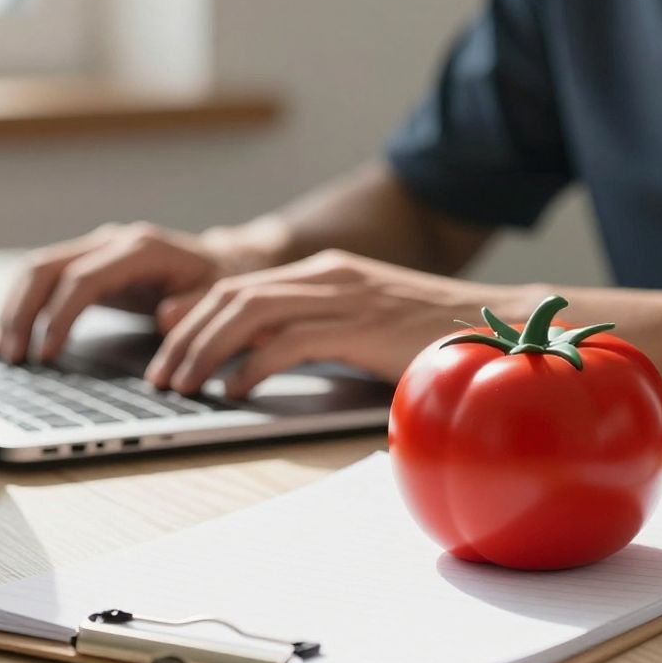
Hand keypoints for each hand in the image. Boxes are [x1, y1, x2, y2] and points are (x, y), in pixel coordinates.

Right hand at [0, 223, 233, 363]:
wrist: (221, 262)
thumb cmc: (218, 285)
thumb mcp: (217, 298)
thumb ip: (194, 308)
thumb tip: (166, 317)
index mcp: (141, 249)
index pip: (83, 279)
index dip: (59, 317)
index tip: (47, 354)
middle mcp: (112, 241)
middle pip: (47, 268)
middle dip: (22, 313)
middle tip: (10, 358)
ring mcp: (96, 249)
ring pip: (37, 270)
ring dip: (15, 310)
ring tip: (3, 353)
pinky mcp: (88, 264)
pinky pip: (44, 279)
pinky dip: (24, 306)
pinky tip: (14, 336)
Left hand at [145, 249, 531, 397]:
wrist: (500, 331)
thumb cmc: (431, 339)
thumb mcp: (362, 328)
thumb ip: (315, 332)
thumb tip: (262, 360)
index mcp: (326, 272)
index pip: (239, 285)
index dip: (194, 313)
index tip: (164, 341)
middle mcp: (328, 276)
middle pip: (231, 295)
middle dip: (185, 336)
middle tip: (161, 375)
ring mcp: (345, 297)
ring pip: (249, 313)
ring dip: (205, 351)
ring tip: (183, 386)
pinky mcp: (360, 327)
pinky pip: (289, 341)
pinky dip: (253, 366)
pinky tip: (237, 390)